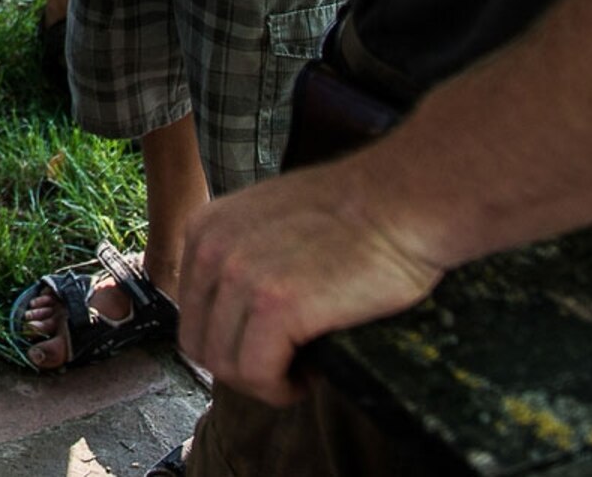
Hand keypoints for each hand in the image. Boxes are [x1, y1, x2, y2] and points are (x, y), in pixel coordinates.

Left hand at [176, 159, 446, 404]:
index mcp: (205, 228)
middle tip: (285, 368)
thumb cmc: (352, 215)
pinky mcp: (277, 305)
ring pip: (226, 365)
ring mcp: (240, 276)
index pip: (191, 313)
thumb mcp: (268, 222)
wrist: (400, 203)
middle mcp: (212, 249)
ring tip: (302, 370)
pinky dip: (281, 388)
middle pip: (200, 344)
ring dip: (264, 381)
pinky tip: (309, 377)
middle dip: (241, 367)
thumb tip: (231, 318)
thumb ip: (239, 257)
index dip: (227, 341)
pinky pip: (258, 373)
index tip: (267, 346)